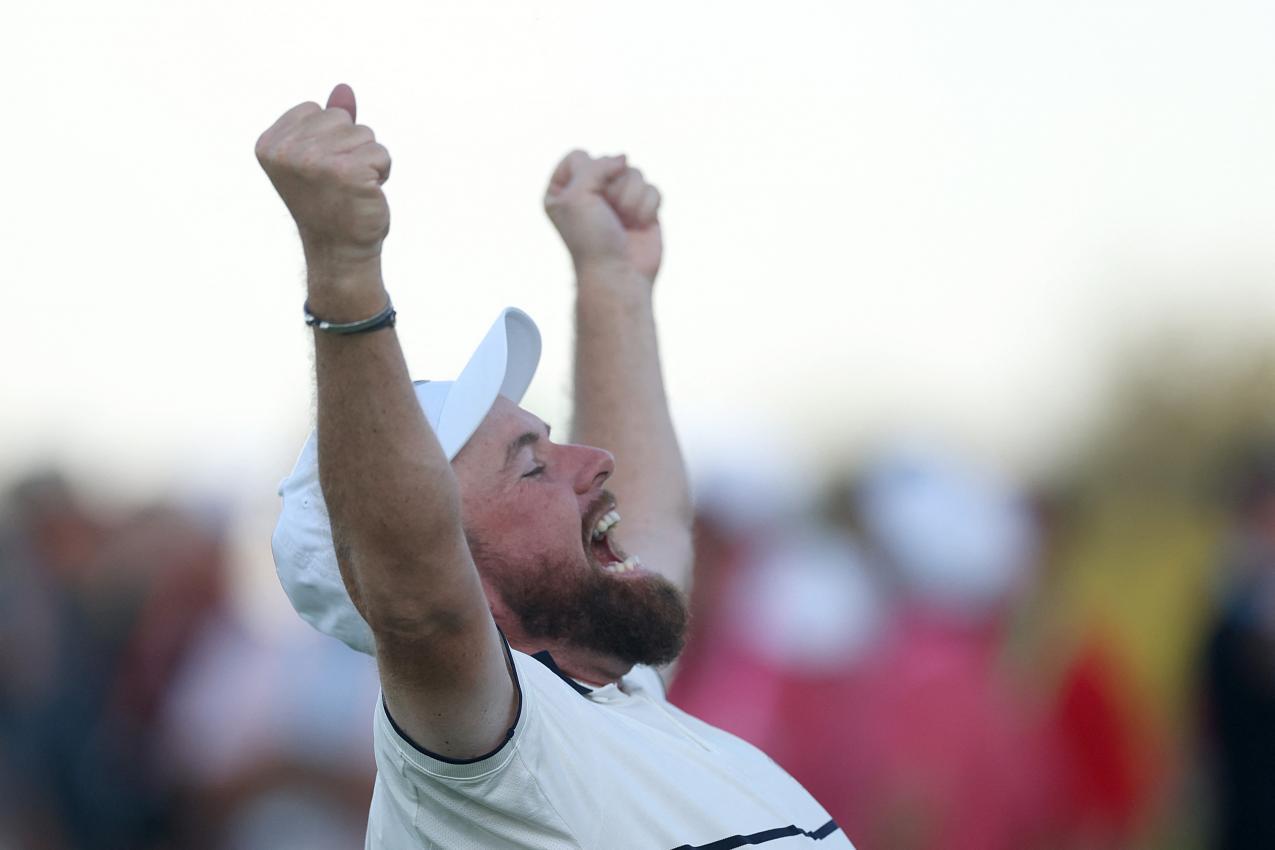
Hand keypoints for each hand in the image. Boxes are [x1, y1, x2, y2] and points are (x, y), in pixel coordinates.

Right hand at [256, 84, 391, 267]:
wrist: (339, 251)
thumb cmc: (331, 203)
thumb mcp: (321, 156)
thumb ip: (329, 121)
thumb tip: (344, 88)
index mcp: (270, 144)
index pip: (316, 110)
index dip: (329, 139)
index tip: (319, 172)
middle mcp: (287, 151)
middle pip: (342, 118)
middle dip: (351, 147)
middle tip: (339, 182)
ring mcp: (315, 161)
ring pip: (365, 134)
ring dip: (368, 161)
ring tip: (352, 188)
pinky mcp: (347, 172)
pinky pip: (381, 154)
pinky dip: (382, 173)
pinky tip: (366, 194)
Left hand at [544, 151, 662, 282]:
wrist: (618, 275)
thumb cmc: (591, 241)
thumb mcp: (577, 196)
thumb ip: (597, 166)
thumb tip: (624, 158)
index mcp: (564, 190)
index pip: (579, 156)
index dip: (587, 174)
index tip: (585, 202)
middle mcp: (590, 192)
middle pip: (610, 162)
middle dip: (612, 189)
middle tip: (607, 215)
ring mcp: (618, 200)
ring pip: (634, 173)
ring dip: (630, 199)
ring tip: (624, 222)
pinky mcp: (643, 209)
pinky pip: (652, 188)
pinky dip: (647, 207)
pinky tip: (639, 225)